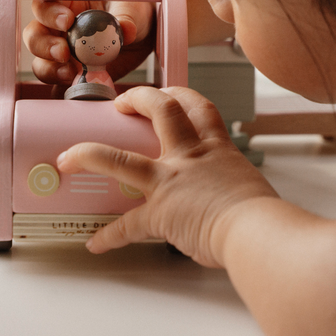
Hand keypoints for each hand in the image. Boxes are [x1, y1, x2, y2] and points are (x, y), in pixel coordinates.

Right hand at [23, 0, 154, 84]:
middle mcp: (58, 27)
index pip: (45, 2)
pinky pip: (57, 82)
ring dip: (49, 68)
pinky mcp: (71, 72)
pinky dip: (61, 86)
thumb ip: (128, 16)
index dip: (48, 12)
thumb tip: (126, 29)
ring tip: (70, 73)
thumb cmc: (134, 12)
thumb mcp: (134, 8)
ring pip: (40, 60)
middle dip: (44, 44)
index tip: (67, 22)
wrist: (144, 36)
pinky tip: (74, 87)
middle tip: (64, 52)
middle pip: (34, 33)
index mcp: (69, 1)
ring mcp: (62, 51)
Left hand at [56, 86, 279, 266]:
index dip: (182, 95)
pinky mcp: (160, 213)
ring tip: (71, 156)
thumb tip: (230, 203)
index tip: (172, 93)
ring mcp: (171, 182)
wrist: (258, 232)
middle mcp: (191, 157)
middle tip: (122, 103)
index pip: (200, 109)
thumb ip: (234, 190)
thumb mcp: (252, 190)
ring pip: (119, 158)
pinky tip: (96, 242)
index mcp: (219, 150)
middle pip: (161, 110)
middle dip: (137, 99)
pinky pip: (126, 225)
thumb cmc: (264, 218)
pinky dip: (108, 235)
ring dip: (90, 155)